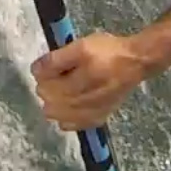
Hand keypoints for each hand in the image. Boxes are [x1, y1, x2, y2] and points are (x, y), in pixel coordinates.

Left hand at [31, 31, 156, 131]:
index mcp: (83, 75)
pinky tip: (69, 106)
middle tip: (54, 78)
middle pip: (48, 98)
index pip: (45, 80)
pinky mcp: (97, 119)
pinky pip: (70, 125)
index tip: (48, 67)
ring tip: (60, 92)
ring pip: (55, 114)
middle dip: (45, 87)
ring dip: (52, 102)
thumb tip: (36, 71)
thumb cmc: (107, 51)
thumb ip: (56, 58)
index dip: (41, 72)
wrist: (135, 64)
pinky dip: (64, 117)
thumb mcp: (81, 45)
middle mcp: (86, 97)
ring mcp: (91, 111)